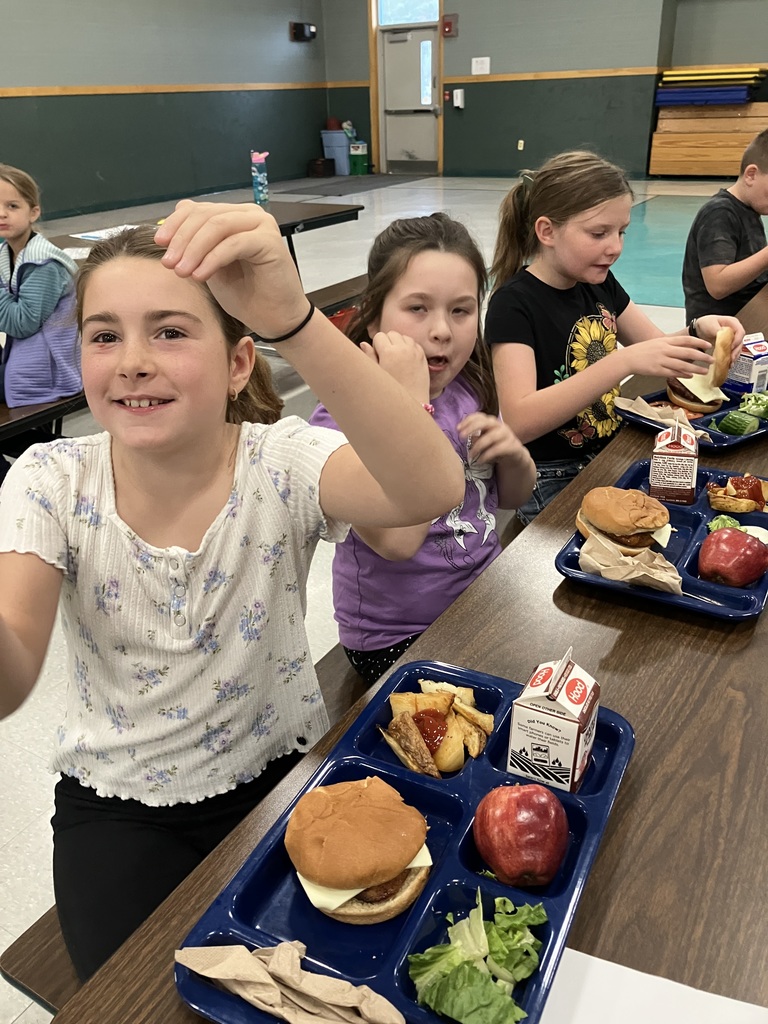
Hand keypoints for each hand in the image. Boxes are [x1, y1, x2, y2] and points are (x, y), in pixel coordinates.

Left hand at [154, 200, 307, 337]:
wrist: (275, 318)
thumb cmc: (246, 294)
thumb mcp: (210, 266)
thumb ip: (195, 246)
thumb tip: (167, 232)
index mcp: (234, 217)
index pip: (197, 209)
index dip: (175, 224)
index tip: (160, 244)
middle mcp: (249, 215)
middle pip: (205, 215)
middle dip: (182, 239)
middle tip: (169, 263)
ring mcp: (262, 226)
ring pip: (217, 226)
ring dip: (194, 249)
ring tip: (182, 272)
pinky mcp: (270, 242)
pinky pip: (233, 244)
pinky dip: (212, 259)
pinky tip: (200, 275)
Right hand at [360, 331, 429, 402]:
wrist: (413, 403)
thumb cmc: (391, 392)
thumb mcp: (377, 375)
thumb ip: (369, 357)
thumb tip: (364, 343)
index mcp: (388, 352)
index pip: (379, 336)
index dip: (376, 345)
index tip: (378, 357)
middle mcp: (403, 349)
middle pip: (392, 334)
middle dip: (387, 342)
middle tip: (386, 357)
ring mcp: (415, 351)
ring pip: (404, 337)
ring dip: (399, 343)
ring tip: (396, 358)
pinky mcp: (423, 356)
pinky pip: (414, 344)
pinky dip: (409, 347)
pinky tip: (406, 360)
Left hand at [458, 413, 531, 469]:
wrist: (515, 455)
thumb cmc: (497, 445)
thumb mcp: (485, 440)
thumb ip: (475, 436)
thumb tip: (464, 435)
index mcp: (491, 422)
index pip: (479, 416)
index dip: (468, 420)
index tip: (458, 429)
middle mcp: (500, 426)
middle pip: (485, 422)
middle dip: (472, 428)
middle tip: (461, 437)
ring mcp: (507, 435)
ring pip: (491, 437)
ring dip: (478, 447)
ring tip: (470, 455)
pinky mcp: (513, 446)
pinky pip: (498, 449)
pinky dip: (487, 455)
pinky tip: (480, 461)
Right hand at [621, 334, 714, 377]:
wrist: (628, 358)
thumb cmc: (643, 351)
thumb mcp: (658, 343)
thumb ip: (671, 345)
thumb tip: (686, 347)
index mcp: (666, 341)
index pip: (686, 340)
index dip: (699, 342)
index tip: (709, 345)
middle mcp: (665, 350)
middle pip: (688, 352)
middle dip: (702, 357)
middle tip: (712, 360)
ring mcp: (662, 360)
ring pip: (683, 364)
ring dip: (696, 368)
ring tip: (705, 371)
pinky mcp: (657, 370)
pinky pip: (673, 373)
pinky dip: (683, 374)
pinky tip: (690, 376)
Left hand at [695, 314, 745, 360]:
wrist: (699, 329)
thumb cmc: (706, 323)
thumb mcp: (711, 324)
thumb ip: (718, 330)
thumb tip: (724, 335)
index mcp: (733, 323)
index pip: (740, 332)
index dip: (737, 340)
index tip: (731, 347)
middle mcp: (735, 331)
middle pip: (740, 342)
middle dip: (736, 351)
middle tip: (731, 358)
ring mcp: (733, 339)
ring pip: (737, 348)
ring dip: (734, 356)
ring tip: (730, 363)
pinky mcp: (729, 345)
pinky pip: (732, 352)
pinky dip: (730, 358)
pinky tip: (728, 363)